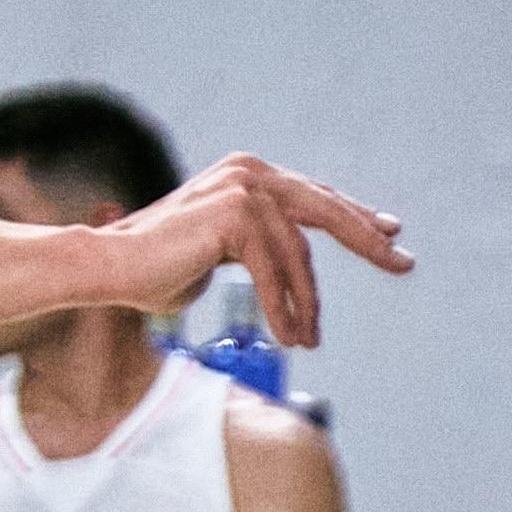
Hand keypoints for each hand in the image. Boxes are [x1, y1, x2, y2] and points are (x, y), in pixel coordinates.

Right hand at [100, 157, 409, 345]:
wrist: (108, 268)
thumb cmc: (154, 270)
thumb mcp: (220, 252)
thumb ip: (255, 247)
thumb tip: (288, 266)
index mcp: (246, 174)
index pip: (313, 196)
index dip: (354, 216)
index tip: (390, 232)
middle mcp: (248, 172)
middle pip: (324, 210)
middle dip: (367, 239)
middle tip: (402, 263)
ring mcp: (241, 188)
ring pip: (298, 252)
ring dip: (307, 302)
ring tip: (308, 339)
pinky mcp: (234, 214)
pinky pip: (274, 269)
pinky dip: (283, 307)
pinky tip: (288, 335)